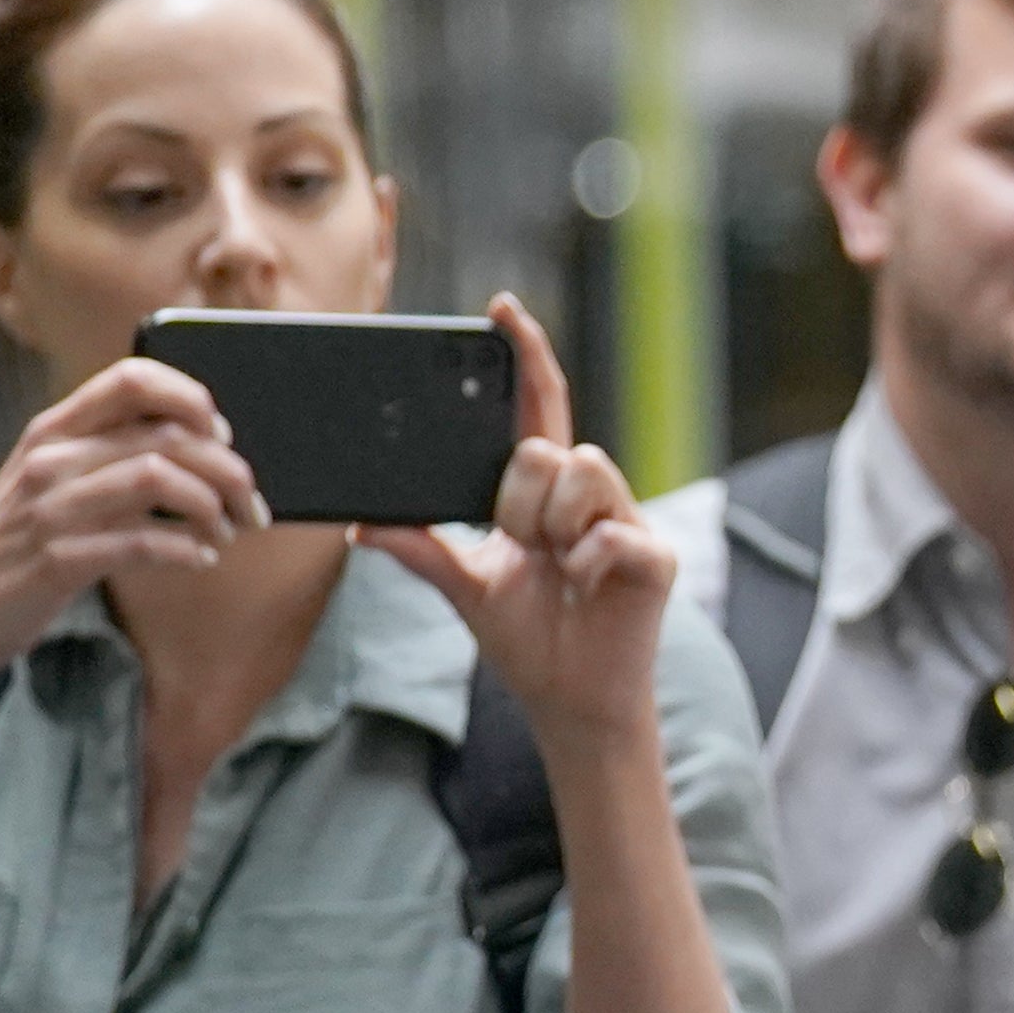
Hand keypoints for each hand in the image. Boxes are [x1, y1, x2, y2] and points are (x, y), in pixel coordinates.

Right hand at [0, 354, 271, 671]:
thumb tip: (198, 444)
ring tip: (225, 532)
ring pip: (159, 478)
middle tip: (250, 504)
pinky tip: (200, 558)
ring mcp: (52, 508)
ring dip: (213, 508)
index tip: (221, 435)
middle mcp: (51, 459)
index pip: (131, 379)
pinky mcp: (59, 559)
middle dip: (228, 470)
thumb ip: (106, 453)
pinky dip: (188, 550)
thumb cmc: (18, 541)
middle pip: (166, 436)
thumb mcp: (50, 480)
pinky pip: (144, 542)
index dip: (192, 399)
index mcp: (52, 430)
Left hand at [366, 295, 672, 749]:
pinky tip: (585, 586)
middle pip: (546, 448)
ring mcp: (627, 524)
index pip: (538, 407)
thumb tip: (358, 526)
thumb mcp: (464, 587)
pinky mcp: (655, 557)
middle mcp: (591, 497)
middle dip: (519, 501)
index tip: (501, 309)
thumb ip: (421, 548)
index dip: (525, 356)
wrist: (572, 702)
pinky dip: (584, 563)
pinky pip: (608, 534)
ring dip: (552, 529)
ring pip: (580, 474)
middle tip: (525, 548)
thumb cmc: (530, 642)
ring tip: (560, 570)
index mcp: (547, 494)